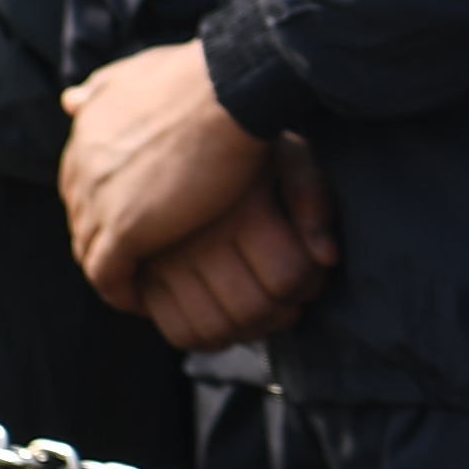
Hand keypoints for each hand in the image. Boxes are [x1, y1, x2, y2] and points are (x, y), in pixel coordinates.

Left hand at [61, 42, 271, 304]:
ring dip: (110, 269)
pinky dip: (120, 291)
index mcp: (86, 132)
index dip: (102, 202)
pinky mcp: (123, 229)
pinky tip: (143, 299)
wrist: (227, 90)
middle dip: (102, 236)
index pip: (80, 182)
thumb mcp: (137, 70)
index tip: (131, 217)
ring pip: (90, 250)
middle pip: (81, 217)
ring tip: (139, 284)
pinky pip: (107, 275)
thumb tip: (67, 100)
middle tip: (135, 257)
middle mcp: (81, 165)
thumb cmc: (200, 76)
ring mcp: (98, 199)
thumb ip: (101, 87)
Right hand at [132, 138, 340, 347]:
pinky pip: (175, 329)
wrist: (176, 130)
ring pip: (213, 328)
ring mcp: (165, 258)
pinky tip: (223, 321)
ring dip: (244, 332)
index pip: (289, 275)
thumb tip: (326, 258)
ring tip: (257, 312)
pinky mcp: (142, 273)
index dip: (309, 285)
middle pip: (252, 309)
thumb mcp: (287, 155)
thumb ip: (311, 198)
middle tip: (287, 302)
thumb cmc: (240, 143)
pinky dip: (205, 338)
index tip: (310, 278)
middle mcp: (200, 235)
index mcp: (240, 206)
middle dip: (280, 315)